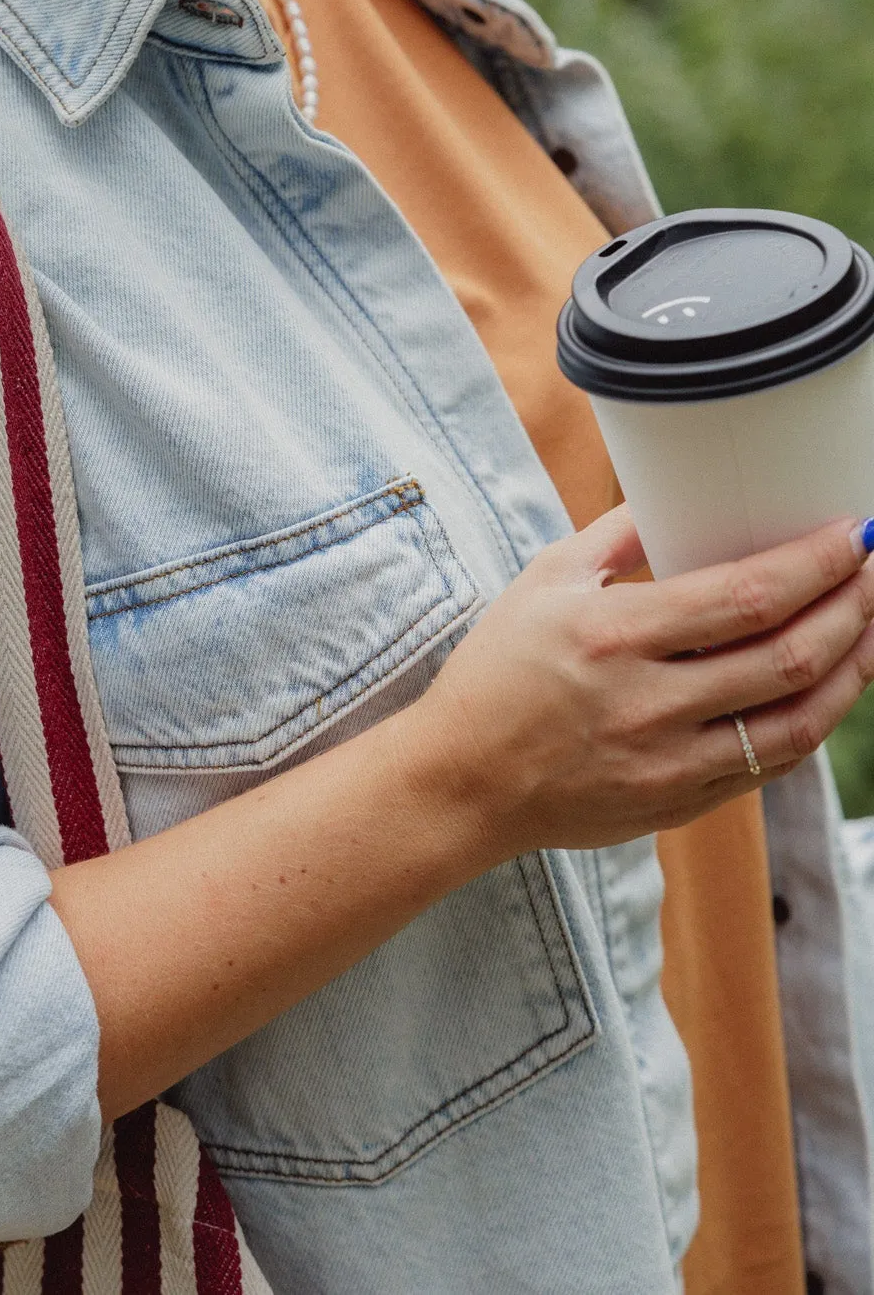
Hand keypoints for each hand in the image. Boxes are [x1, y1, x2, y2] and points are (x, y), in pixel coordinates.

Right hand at [421, 505, 873, 857]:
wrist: (463, 781)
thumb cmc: (498, 672)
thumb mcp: (543, 581)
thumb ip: (616, 537)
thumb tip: (677, 495)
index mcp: (614, 635)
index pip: (746, 596)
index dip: (815, 563)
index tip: (854, 533)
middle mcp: (650, 702)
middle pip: (788, 656)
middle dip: (852, 607)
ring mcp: (670, 762)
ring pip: (798, 721)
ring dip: (852, 670)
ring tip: (871, 628)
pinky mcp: (680, 802)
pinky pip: (770, 763)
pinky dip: (811, 721)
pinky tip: (827, 687)